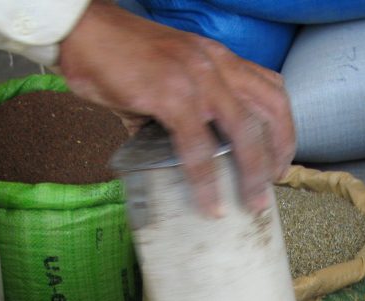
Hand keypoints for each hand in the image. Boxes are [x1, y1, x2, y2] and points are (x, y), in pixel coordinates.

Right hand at [57, 1, 295, 215]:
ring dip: (253, 172)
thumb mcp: (163, 78)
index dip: (284, 128)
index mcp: (218, 57)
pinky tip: (209, 203)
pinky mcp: (170, 96)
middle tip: (273, 184)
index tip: (280, 159)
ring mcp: (196, 78)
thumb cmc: (116, 55)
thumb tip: (175, 152)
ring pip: (244, 130)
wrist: (81, 33)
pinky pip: (199, 147)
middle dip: (280, 152)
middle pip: (271, 109)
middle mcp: (216, 63)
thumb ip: (177, 113)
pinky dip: (207, 181)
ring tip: (252, 201)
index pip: (271, 89)